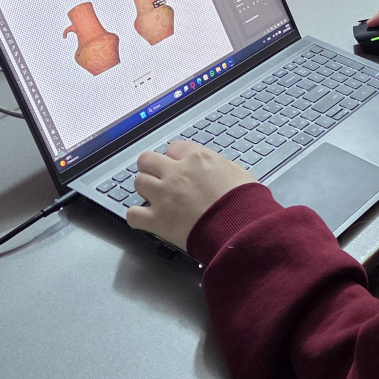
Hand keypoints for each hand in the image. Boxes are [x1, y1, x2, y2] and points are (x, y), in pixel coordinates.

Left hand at [126, 140, 256, 250]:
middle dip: (152, 168)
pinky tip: (144, 219)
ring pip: (138, 182)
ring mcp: (164, 196)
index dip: (176, 158)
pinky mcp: (158, 220)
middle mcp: (177, 173)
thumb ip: (223, 167)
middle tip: (160, 178)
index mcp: (197, 159)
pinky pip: (133, 215)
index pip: (174, 148)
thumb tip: (219, 169)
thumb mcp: (240, 174)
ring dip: (145, 189)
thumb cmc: (245, 204)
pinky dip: (136, 217)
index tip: (179, 166)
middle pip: (147, 160)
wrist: (241, 230)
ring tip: (154, 198)